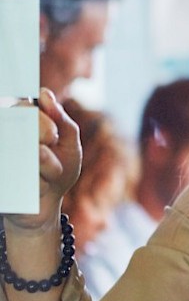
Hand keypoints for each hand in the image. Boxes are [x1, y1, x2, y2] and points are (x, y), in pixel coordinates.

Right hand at [3, 88, 81, 232]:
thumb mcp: (69, 144)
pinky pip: (22, 177)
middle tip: (51, 152)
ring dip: (48, 166)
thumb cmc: (59, 171)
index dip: (42, 120)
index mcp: (21, 124)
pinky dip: (39, 185)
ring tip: (49, 174)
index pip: (23, 107)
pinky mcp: (4, 177)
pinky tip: (38, 188)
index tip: (53, 135)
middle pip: (22, 125)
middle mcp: (7, 136)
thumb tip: (44, 94)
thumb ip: (62, 120)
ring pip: (28, 153)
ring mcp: (4, 154)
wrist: (45, 206)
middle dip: (45, 141)